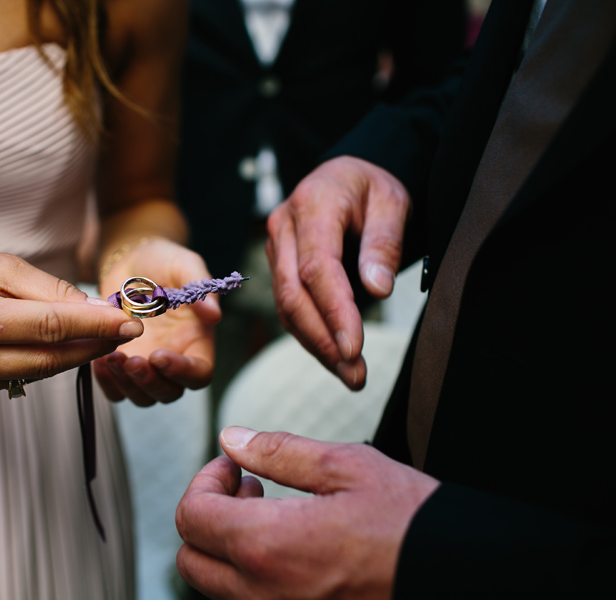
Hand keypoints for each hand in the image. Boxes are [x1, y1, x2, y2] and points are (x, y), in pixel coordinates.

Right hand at [0, 245, 143, 400]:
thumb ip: (47, 288)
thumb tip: (96, 309)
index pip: (48, 328)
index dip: (95, 326)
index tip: (131, 323)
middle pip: (49, 359)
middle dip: (94, 344)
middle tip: (126, 330)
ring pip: (39, 372)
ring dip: (71, 353)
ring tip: (92, 329)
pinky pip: (20, 378)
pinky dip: (40, 360)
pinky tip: (39, 341)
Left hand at [93, 238, 219, 405]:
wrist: (129, 261)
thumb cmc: (163, 261)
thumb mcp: (184, 265)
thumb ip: (201, 288)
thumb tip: (214, 315)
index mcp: (196, 342)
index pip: (199, 373)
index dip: (182, 371)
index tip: (159, 354)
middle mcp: (173, 360)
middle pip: (169, 392)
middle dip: (150, 381)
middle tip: (131, 360)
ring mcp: (146, 365)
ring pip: (142, 396)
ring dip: (127, 384)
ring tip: (110, 359)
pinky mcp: (121, 365)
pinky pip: (116, 390)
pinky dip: (108, 384)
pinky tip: (98, 364)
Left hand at [175, 427, 438, 599]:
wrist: (463, 575)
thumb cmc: (409, 520)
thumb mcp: (345, 467)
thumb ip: (278, 452)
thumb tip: (230, 439)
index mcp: (268, 545)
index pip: (191, 516)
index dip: (204, 480)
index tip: (235, 465)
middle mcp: (264, 593)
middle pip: (192, 559)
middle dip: (207, 515)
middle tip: (248, 487)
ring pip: (218, 588)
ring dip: (226, 547)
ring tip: (270, 513)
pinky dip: (251, 575)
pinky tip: (289, 547)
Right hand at [266, 156, 409, 389]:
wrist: (347, 178)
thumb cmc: (372, 188)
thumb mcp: (393, 202)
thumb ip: (385, 242)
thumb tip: (377, 288)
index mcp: (313, 204)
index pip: (318, 268)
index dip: (334, 312)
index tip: (355, 348)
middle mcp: (284, 227)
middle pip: (294, 294)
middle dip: (323, 340)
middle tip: (355, 375)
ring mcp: (276, 248)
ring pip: (287, 306)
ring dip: (317, 345)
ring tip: (351, 375)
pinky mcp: (279, 266)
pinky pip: (289, 307)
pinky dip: (311, 335)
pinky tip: (335, 357)